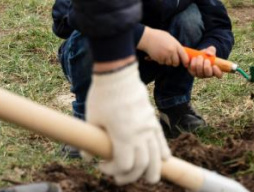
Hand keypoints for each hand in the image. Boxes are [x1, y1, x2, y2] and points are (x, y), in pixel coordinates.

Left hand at [86, 61, 170, 184]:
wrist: (118, 75)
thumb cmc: (101, 97)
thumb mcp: (91, 121)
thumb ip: (92, 143)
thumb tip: (90, 157)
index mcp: (124, 136)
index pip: (125, 166)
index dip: (113, 171)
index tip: (102, 165)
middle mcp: (140, 134)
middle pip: (142, 165)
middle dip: (131, 176)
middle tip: (119, 176)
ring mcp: (149, 127)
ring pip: (157, 157)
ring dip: (153, 170)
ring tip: (150, 179)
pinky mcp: (153, 120)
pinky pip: (162, 141)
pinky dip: (163, 153)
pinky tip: (163, 161)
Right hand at [137, 28, 188, 66]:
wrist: (147, 38)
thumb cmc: (159, 36)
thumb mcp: (170, 38)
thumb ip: (176, 45)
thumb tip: (180, 52)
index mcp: (176, 45)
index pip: (185, 57)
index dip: (186, 62)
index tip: (185, 64)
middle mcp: (172, 51)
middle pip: (176, 63)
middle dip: (174, 62)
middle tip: (172, 59)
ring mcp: (165, 56)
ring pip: (169, 63)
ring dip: (167, 61)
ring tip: (163, 54)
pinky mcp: (159, 59)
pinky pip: (162, 63)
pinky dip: (161, 60)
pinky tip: (159, 54)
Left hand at [187, 46, 223, 78]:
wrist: (198, 54)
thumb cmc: (207, 54)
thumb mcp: (210, 50)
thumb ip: (211, 50)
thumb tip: (209, 53)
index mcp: (215, 70)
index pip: (219, 75)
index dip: (217, 72)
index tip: (214, 66)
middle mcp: (208, 74)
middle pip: (208, 74)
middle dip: (206, 66)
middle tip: (206, 59)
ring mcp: (200, 74)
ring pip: (200, 73)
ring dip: (199, 64)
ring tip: (199, 56)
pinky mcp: (193, 73)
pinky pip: (193, 70)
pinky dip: (193, 63)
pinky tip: (194, 58)